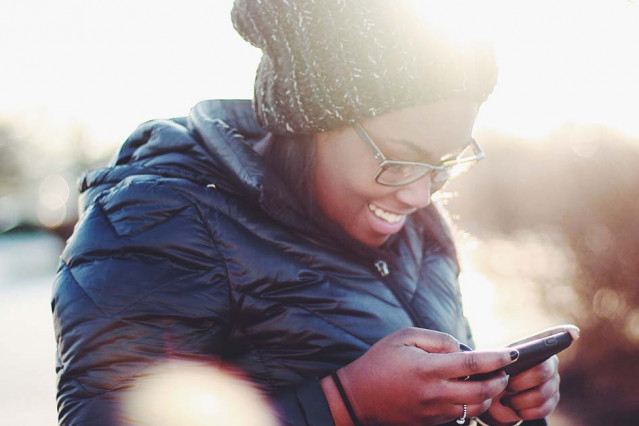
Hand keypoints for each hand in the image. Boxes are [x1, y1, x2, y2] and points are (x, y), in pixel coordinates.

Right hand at [322, 327, 518, 424]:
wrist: (358, 396)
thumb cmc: (381, 360)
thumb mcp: (405, 337)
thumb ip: (438, 339)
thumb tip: (463, 349)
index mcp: (428, 368)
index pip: (473, 363)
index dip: (497, 358)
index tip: (513, 353)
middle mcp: (434, 393)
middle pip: (482, 392)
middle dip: (500, 381)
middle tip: (504, 370)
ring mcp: (433, 411)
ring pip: (475, 407)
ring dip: (488, 395)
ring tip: (489, 381)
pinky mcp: (431, 422)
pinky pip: (460, 415)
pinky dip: (472, 404)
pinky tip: (469, 391)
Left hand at [483, 355, 560, 424]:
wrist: (496, 392)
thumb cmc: (495, 372)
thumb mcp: (494, 362)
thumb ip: (501, 358)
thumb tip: (507, 359)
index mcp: (536, 347)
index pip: (541, 349)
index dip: (531, 355)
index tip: (511, 368)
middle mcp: (550, 364)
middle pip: (540, 373)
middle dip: (518, 383)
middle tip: (505, 386)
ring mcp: (553, 383)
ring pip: (541, 395)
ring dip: (519, 400)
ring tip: (506, 399)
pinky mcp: (552, 401)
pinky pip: (542, 409)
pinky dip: (525, 411)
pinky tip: (515, 408)